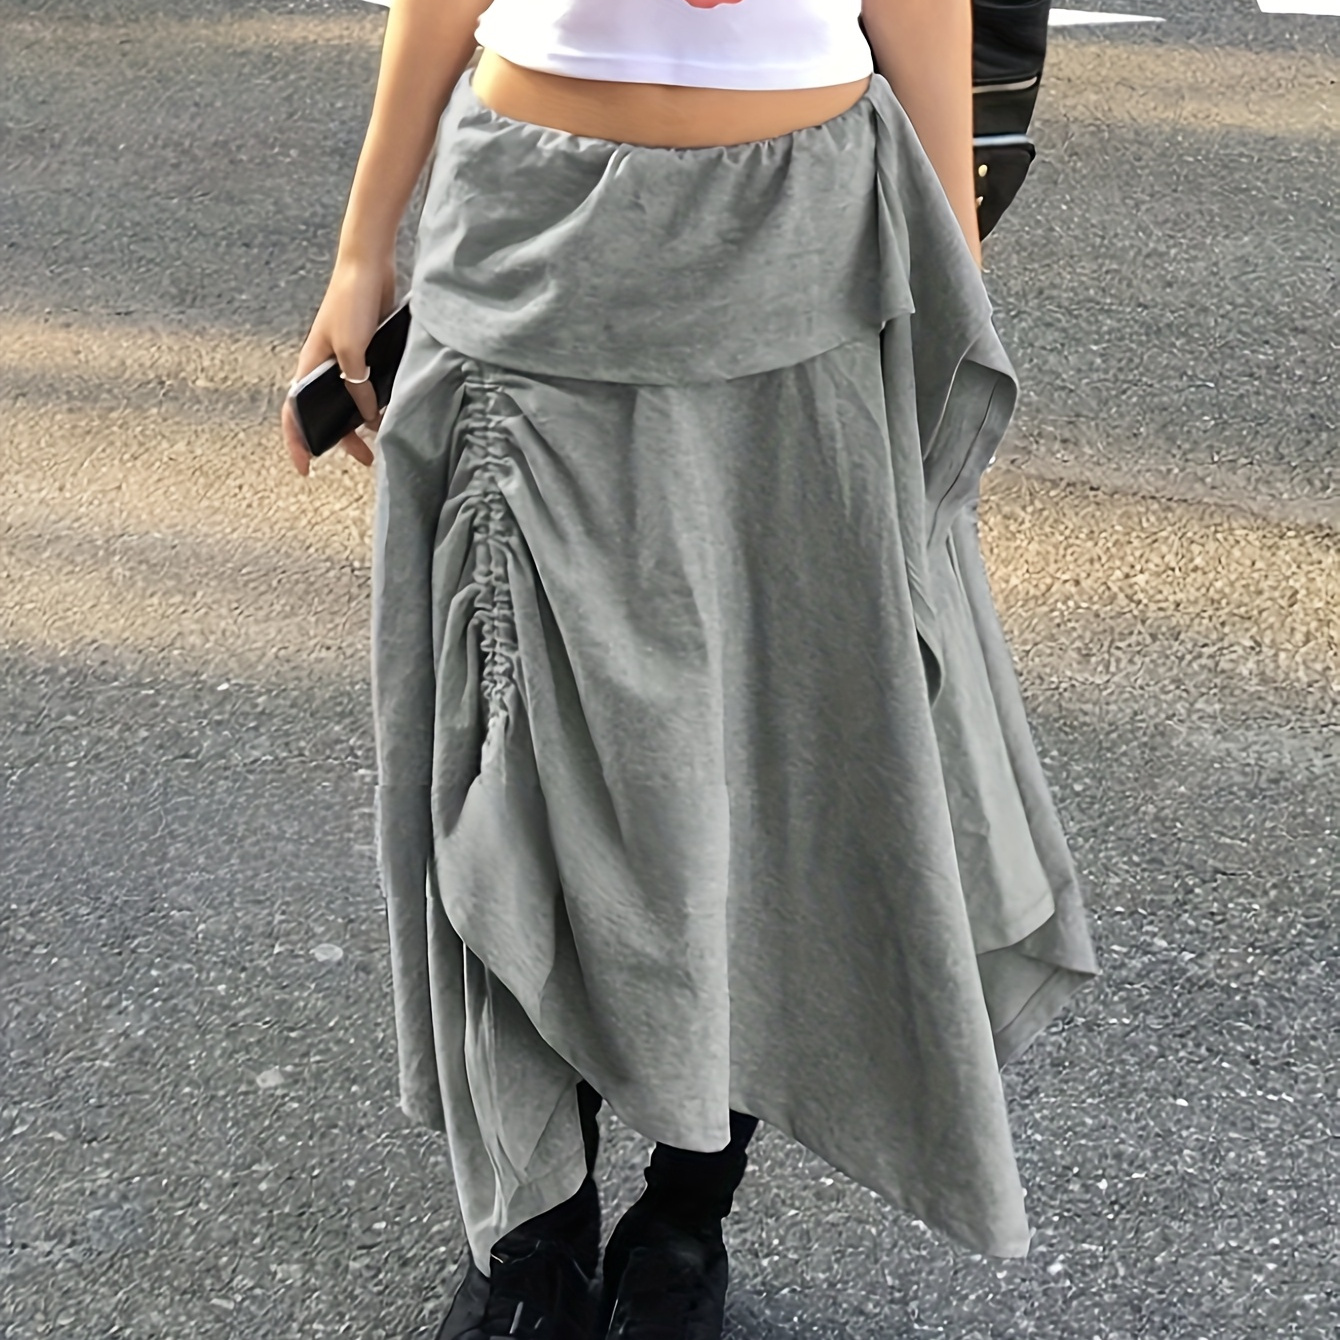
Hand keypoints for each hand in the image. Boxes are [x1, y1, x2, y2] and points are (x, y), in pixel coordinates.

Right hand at [282, 255, 397, 476]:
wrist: (368, 265)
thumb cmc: (351, 302)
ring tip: (383, 440)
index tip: (304, 469)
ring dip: (363, 422)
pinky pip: (368, 385)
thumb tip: (370, 415)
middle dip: (343, 439)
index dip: (296, 442)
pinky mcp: (366, 350)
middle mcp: (324, 365)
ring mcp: (346, 358)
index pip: (293, 412)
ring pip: (349, 401)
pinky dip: (376, 401)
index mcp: (309, 365)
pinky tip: (393, 410)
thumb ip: (357, 385)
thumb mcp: (352, 351)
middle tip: (366, 460)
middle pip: (326, 412)